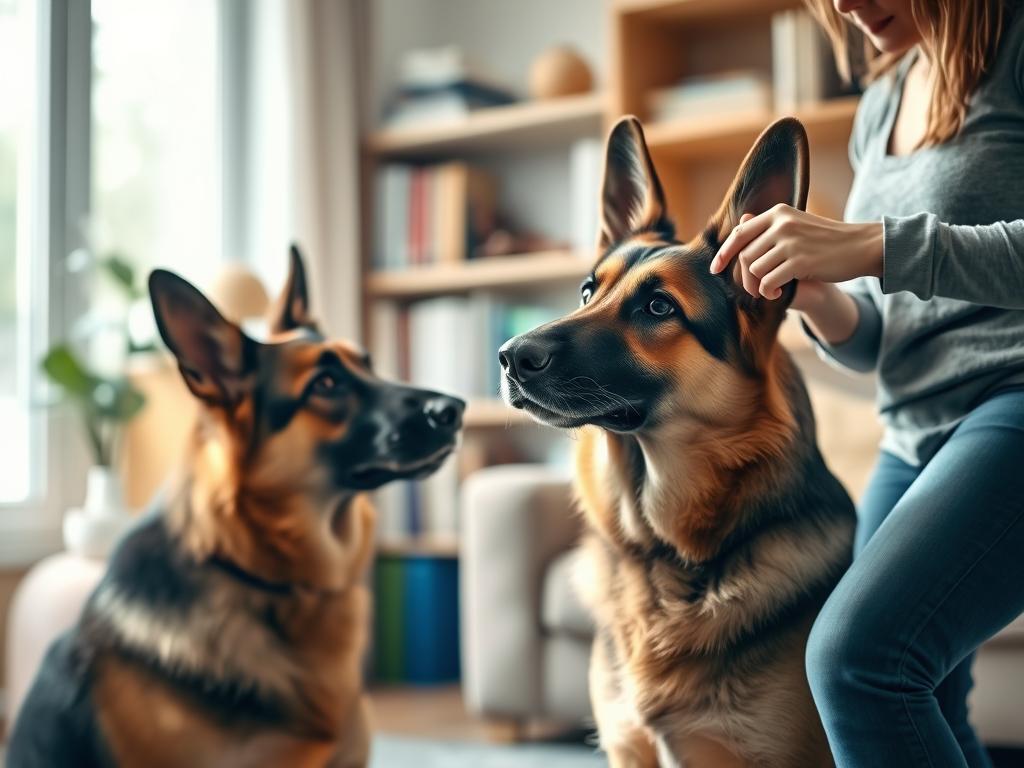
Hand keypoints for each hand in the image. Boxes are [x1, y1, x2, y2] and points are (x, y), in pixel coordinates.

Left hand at [709, 205, 882, 299]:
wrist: (861, 246)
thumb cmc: (827, 240)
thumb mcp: (797, 226)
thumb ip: (769, 227)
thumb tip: (740, 223)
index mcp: (778, 213)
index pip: (740, 233)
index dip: (723, 253)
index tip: (714, 269)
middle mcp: (782, 224)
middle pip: (744, 255)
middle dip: (745, 278)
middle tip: (756, 289)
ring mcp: (791, 241)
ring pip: (754, 269)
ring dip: (759, 286)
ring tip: (772, 290)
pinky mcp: (800, 261)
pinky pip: (768, 282)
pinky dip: (769, 292)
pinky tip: (779, 293)